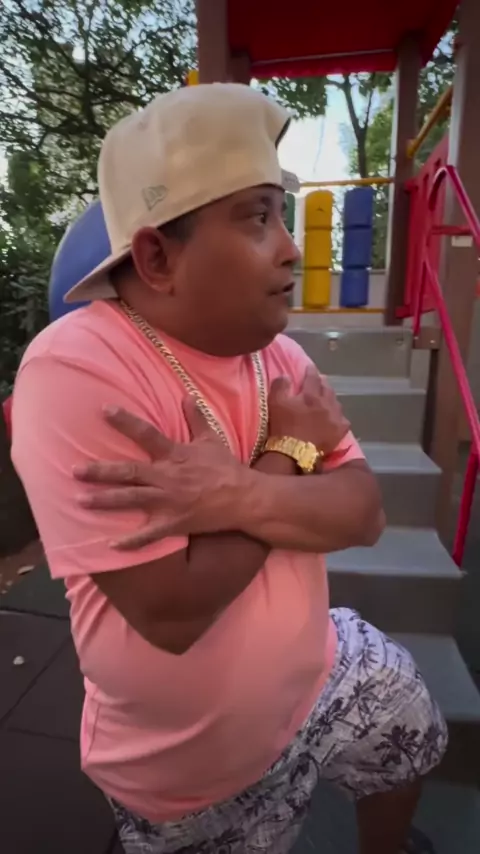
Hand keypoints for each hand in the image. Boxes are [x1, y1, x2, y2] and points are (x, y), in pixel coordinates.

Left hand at [73, 400, 250, 548]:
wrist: (245, 498)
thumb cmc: (227, 468)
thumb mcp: (211, 439)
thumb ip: (195, 418)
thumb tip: (186, 395)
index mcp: (175, 455)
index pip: (146, 433)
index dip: (125, 421)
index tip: (104, 410)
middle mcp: (167, 477)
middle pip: (128, 472)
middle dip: (100, 471)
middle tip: (74, 470)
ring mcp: (169, 502)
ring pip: (131, 500)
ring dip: (104, 501)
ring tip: (80, 501)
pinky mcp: (174, 523)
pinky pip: (149, 535)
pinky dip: (131, 541)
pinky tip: (111, 544)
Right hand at [268, 365, 350, 454]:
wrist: (295, 453)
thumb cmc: (283, 427)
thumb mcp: (275, 403)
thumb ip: (280, 386)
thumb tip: (286, 376)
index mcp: (311, 395)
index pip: (313, 378)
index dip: (310, 371)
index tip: (309, 367)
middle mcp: (326, 404)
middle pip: (327, 388)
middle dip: (323, 383)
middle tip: (319, 381)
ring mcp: (336, 418)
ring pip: (336, 403)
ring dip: (331, 398)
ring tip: (327, 398)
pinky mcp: (340, 432)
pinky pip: (343, 420)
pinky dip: (339, 416)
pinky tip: (337, 418)